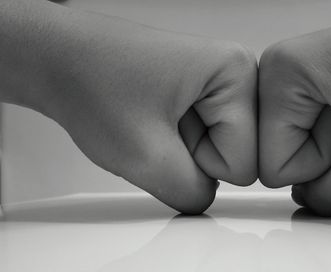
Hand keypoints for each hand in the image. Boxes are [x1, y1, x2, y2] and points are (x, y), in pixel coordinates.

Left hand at [42, 24, 256, 213]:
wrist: (56, 57)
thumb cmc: (90, 80)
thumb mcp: (145, 156)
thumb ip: (192, 194)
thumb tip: (207, 199)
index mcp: (236, 73)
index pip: (248, 162)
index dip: (201, 165)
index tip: (167, 138)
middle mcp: (234, 71)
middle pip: (238, 153)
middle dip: (194, 157)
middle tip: (157, 131)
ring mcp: (218, 79)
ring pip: (220, 147)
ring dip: (182, 149)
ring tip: (151, 120)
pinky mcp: (202, 88)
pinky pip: (205, 135)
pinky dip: (176, 139)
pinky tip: (153, 118)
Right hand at [259, 0, 330, 215]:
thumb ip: (330, 195)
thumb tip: (305, 201)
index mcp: (282, 73)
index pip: (270, 165)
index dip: (318, 167)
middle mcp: (281, 67)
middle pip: (280, 151)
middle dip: (327, 155)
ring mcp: (298, 71)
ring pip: (297, 141)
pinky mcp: (315, 78)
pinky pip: (312, 127)